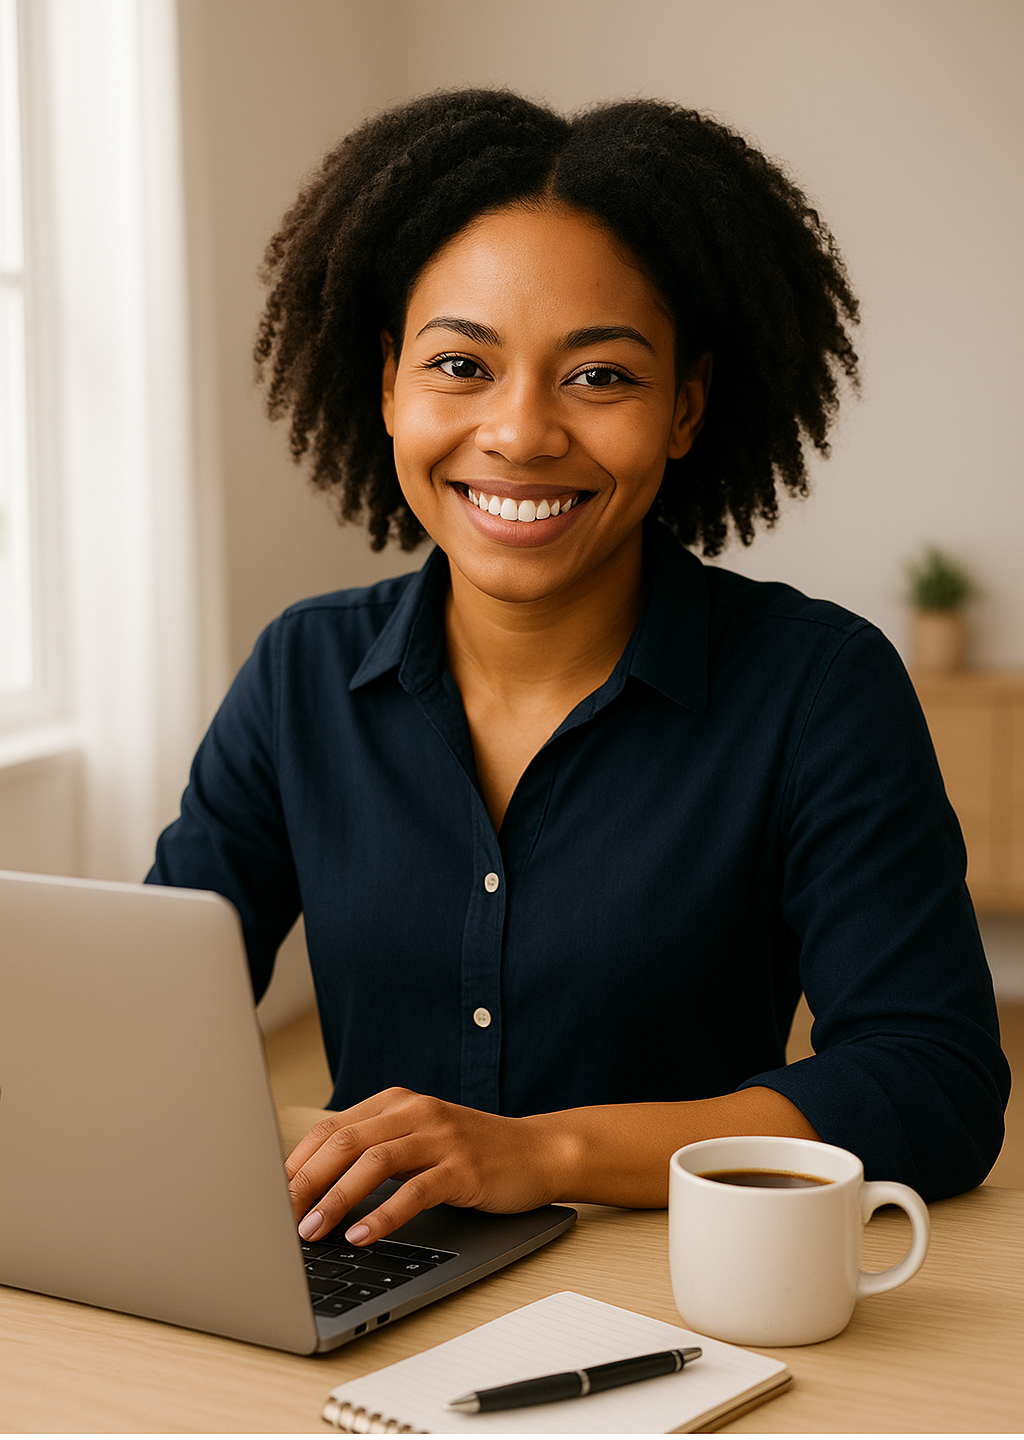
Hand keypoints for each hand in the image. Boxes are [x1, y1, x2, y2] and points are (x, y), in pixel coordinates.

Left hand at [284, 1087, 564, 1244]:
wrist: (537, 1151)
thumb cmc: (471, 1152)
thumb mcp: (417, 1141)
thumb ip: (373, 1152)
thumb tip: (310, 1189)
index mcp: (395, 1102)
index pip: (330, 1128)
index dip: (294, 1163)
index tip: (266, 1197)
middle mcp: (414, 1112)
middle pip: (344, 1141)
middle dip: (304, 1181)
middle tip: (276, 1218)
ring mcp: (441, 1137)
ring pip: (374, 1162)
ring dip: (336, 1199)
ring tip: (312, 1231)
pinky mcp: (463, 1167)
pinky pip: (415, 1190)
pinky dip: (383, 1215)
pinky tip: (363, 1236)